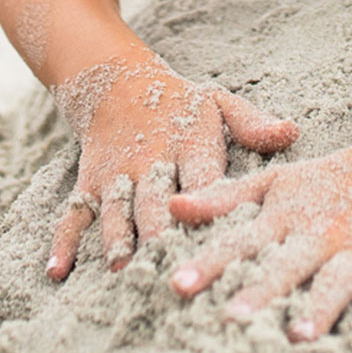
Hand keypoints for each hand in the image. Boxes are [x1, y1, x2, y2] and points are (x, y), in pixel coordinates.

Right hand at [48, 54, 297, 278]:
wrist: (115, 80)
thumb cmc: (180, 104)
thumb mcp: (218, 103)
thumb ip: (252, 123)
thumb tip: (293, 133)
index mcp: (190, 144)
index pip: (204, 180)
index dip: (211, 209)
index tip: (224, 241)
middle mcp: (151, 161)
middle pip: (157, 202)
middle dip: (163, 235)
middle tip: (173, 270)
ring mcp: (117, 175)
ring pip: (117, 211)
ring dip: (119, 240)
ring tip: (122, 270)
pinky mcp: (90, 183)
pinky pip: (74, 214)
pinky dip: (64, 242)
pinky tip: (58, 272)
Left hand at [165, 112, 351, 342]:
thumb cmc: (329, 181)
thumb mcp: (275, 181)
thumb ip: (224, 198)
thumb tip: (172, 205)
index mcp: (287, 216)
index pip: (241, 241)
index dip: (209, 262)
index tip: (176, 285)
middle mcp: (322, 233)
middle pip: (287, 264)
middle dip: (259, 290)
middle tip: (230, 319)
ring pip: (340, 280)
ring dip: (321, 307)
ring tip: (299, 335)